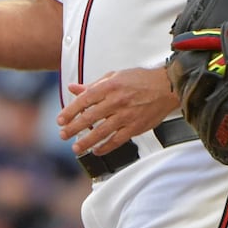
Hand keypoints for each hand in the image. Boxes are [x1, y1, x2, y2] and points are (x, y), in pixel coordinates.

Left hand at [59, 67, 181, 155]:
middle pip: (89, 118)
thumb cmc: (141, 80)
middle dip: (73, 128)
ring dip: (86, 142)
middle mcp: (117, 101)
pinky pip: (117, 141)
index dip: (70, 111)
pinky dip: (105, 147)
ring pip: (101, 132)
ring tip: (76, 148)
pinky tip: (96, 151)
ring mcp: (126, 116)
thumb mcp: (114, 76)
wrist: (167, 87)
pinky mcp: (136, 127)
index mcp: (110, 86)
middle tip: (63, 135)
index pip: (84, 100)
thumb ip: (93, 85)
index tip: (60, 120)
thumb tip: (73, 88)